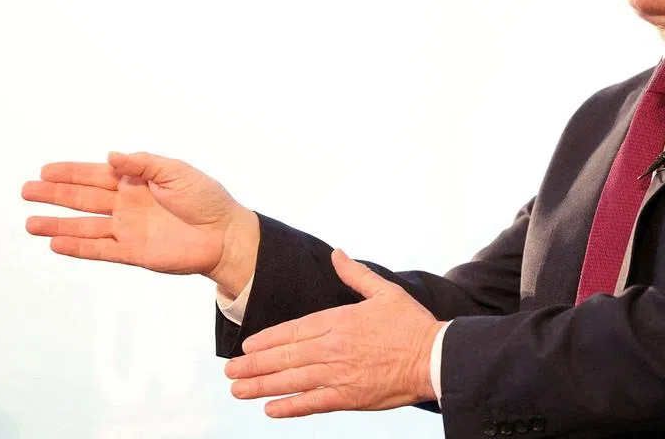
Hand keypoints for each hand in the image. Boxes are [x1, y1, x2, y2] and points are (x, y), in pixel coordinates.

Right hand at [23, 151, 258, 293]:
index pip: (97, 175)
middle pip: (83, 198)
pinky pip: (100, 249)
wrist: (225, 234)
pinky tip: (56, 243)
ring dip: (58, 224)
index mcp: (137, 181)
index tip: (45, 170)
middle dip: (55, 194)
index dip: (71, 172)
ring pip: (85, 226)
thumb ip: (143, 164)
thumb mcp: (177, 172)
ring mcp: (128, 229)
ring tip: (30, 223)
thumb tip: (111, 156)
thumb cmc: (206, 198)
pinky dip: (78, 247)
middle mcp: (127, 205)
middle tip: (26, 191)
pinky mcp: (133, 252)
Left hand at [225, 249, 443, 416]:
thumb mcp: (384, 291)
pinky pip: (312, 404)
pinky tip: (270, 409)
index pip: (293, 330)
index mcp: (340, 320)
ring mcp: (339, 374)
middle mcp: (333, 348)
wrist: (435, 358)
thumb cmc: (411, 324)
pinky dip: (289, 408)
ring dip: (261, 386)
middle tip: (229, 371)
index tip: (246, 346)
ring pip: (291, 381)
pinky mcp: (349, 397)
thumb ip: (355, 274)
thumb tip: (336, 254)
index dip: (266, 340)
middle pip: (284, 357)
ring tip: (238, 389)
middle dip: (253, 365)